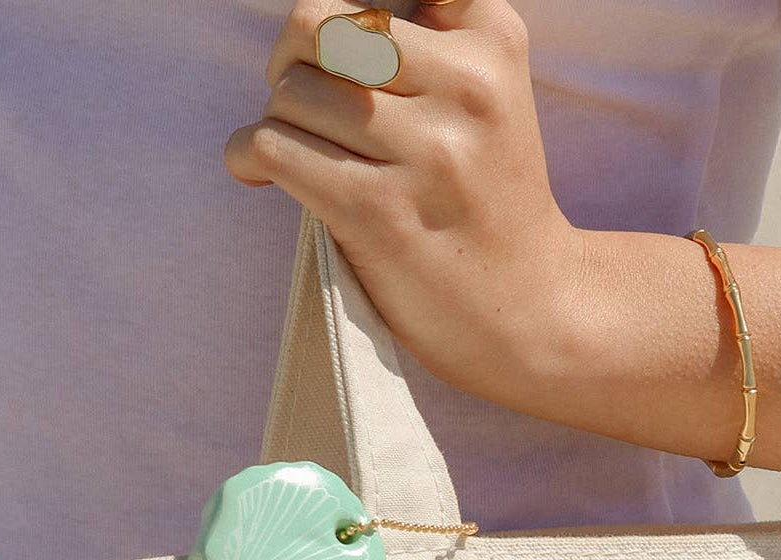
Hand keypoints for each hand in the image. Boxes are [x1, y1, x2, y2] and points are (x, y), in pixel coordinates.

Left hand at [224, 0, 587, 407]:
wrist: (532, 310)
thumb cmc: (489, 206)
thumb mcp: (490, 103)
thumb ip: (429, 48)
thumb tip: (312, 32)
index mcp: (493, 45)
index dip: (342, 28)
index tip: (340, 68)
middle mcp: (466, 89)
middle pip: (320, 28)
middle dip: (292, 65)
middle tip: (303, 107)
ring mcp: (426, 153)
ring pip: (292, 93)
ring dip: (278, 123)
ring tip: (303, 156)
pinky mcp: (379, 211)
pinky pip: (275, 148)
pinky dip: (249, 156)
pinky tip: (257, 173)